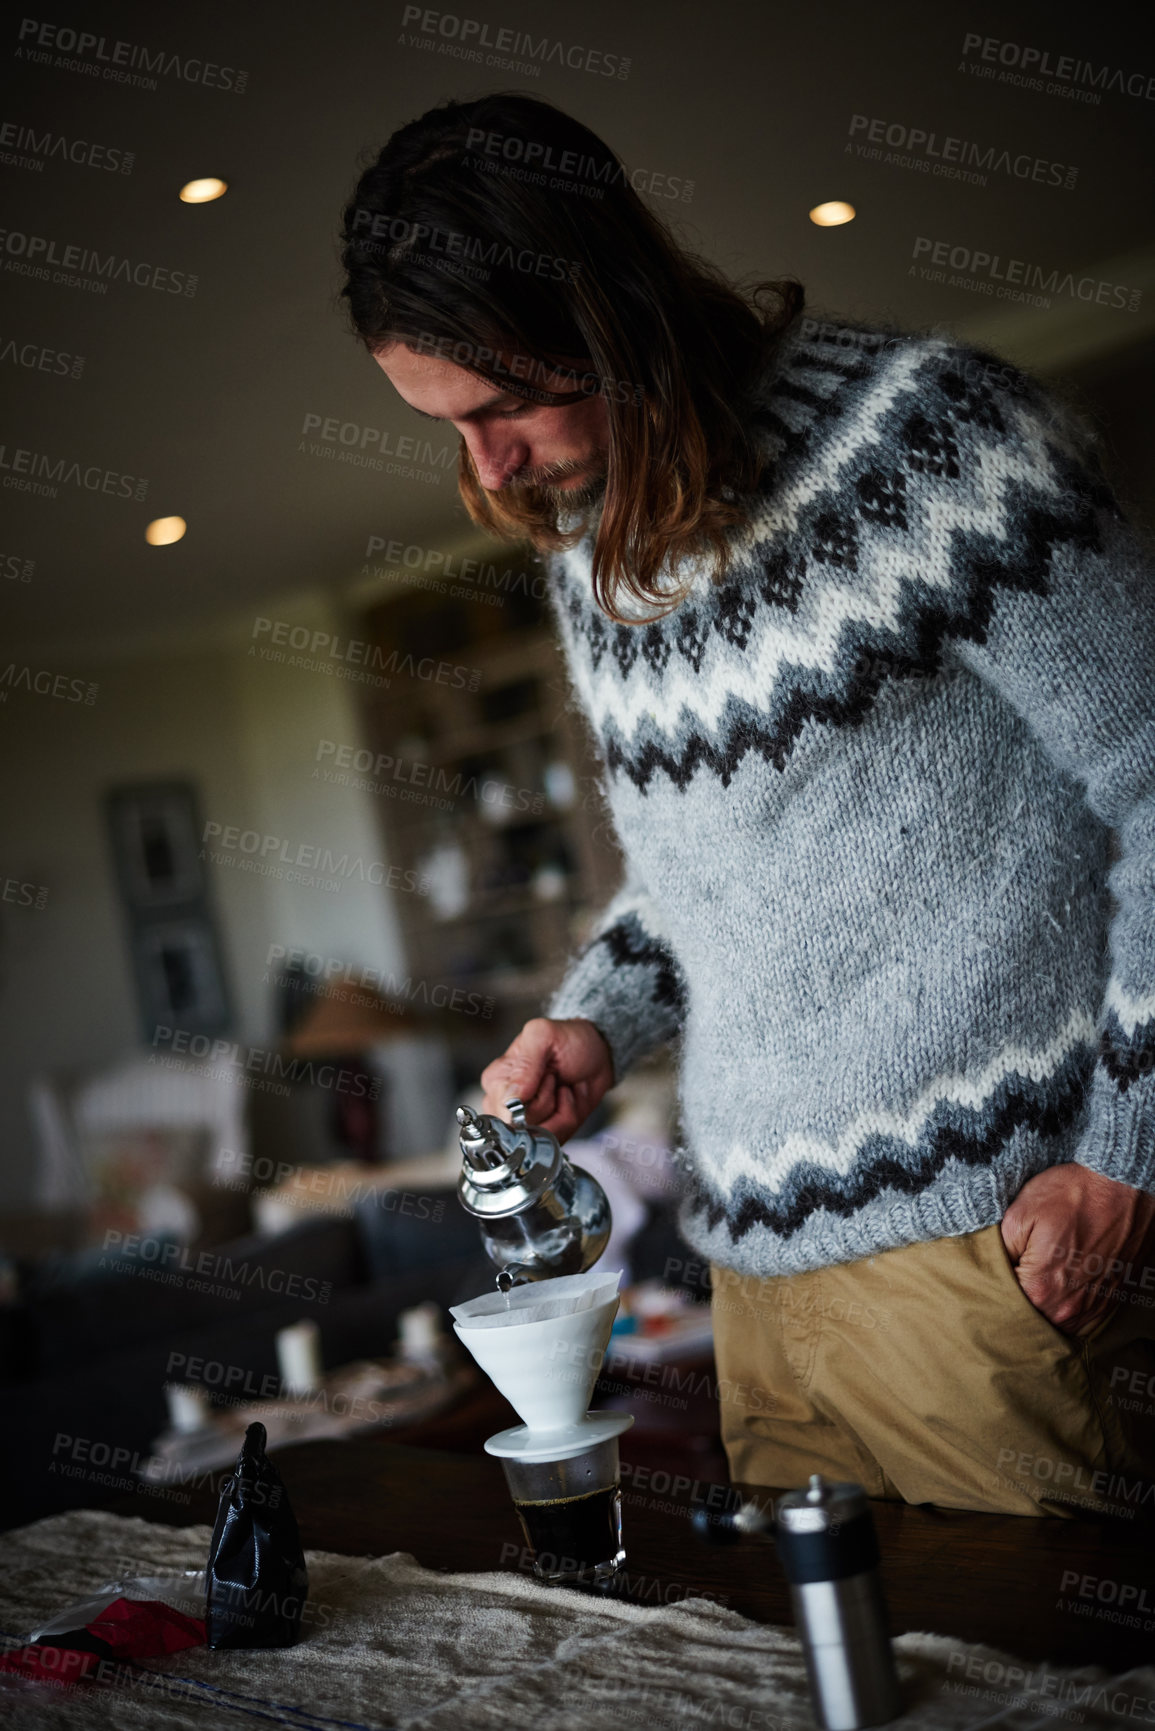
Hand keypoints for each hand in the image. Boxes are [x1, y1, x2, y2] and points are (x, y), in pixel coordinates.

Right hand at [479, 1017, 613, 1140]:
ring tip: (562, 1088)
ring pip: (541, 1136)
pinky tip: (567, 1099)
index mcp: (496, 1080)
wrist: (596, 1052)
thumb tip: (511, 1099)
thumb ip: (525, 1064)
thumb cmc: (567, 1040)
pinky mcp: (544, 1130)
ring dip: (563, 1112)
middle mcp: (505, 1104)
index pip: (507, 1111)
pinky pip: (556, 1139)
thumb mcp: (544, 1035)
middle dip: (550, 1105)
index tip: (547, 1076)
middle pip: (524, 1128)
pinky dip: (570, 1118)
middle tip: (555, 1080)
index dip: (535, 1099)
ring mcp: (525, 1120)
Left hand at [999, 1163, 1154, 1335]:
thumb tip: (989, 1271)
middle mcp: (1068, 1309)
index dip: (991, 1288)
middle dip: (1014, 1302)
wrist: (1124, 1186)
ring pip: (1055, 1323)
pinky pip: (1081, 1319)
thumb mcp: (1020, 1214)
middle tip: (1009, 1275)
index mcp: (1040, 1290)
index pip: (1003, 1305)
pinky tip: (1060, 1286)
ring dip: (1042, 1308)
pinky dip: (1066, 1307)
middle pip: (1029, 1319)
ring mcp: (1093, 1307)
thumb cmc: (1072, 1196)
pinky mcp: (1111, 1300)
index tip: (989, 1272)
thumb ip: (998, 1251)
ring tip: (1035, 1280)